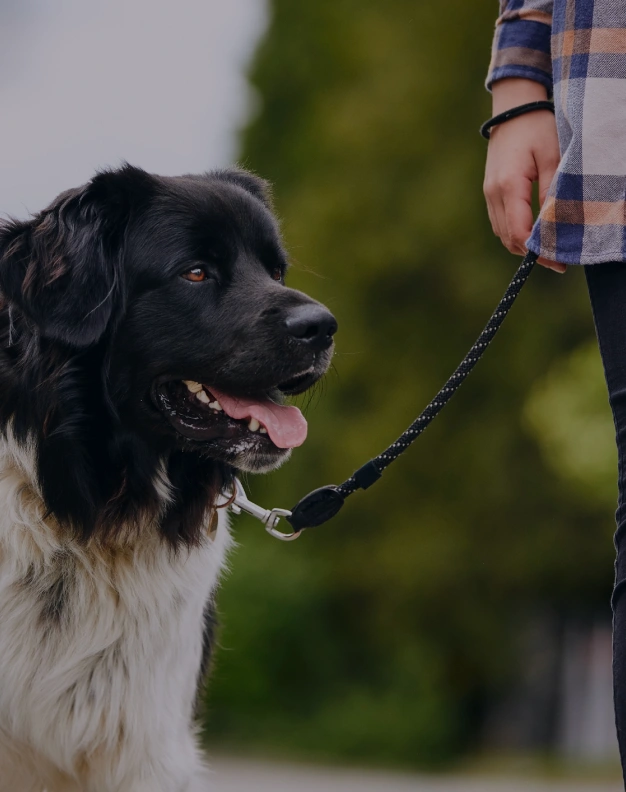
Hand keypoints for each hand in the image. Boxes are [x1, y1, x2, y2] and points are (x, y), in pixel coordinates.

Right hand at [483, 79, 564, 272]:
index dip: (538, 252)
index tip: (558, 261)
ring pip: (502, 234)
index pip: (519, 232)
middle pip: (509, 239)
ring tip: (547, 250)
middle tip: (557, 261)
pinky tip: (534, 234)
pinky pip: (500, 223)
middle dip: (531, 254)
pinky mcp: (490, 193)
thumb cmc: (537, 128)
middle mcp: (493, 194)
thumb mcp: (553, 156)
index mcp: (509, 186)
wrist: (513, 110)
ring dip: (522, 245)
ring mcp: (488, 194)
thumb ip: (552, 192)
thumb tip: (554, 225)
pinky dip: (515, 234)